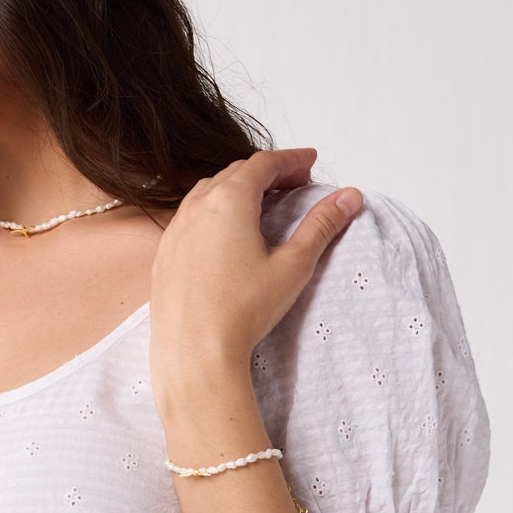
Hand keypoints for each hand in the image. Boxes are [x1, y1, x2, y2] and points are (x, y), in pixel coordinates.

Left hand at [148, 148, 362, 413]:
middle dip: (268, 172)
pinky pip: (189, 219)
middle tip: (295, 183)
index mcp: (229, 201)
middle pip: (235, 173)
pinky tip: (225, 233)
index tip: (310, 162)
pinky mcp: (164, 255)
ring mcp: (175, 231)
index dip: (291, 160)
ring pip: (208, 193)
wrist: (194, 353)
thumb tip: (348, 198)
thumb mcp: (293, 265)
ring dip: (237, 189)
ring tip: (263, 204)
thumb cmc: (242, 312)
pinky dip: (212, 212)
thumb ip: (321, 226)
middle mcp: (197, 208)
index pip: (264, 164)